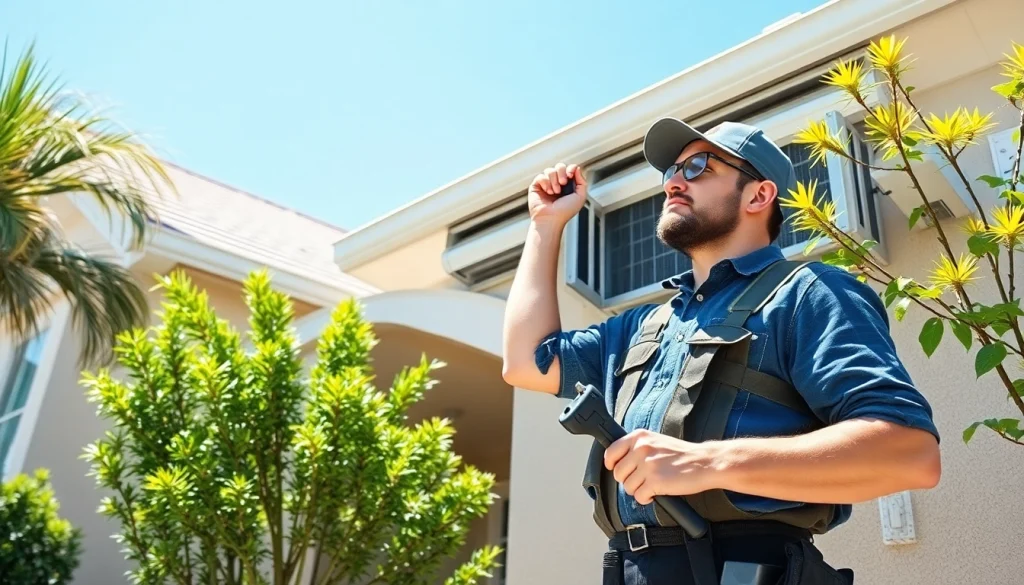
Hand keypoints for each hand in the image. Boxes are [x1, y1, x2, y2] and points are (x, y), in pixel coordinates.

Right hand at [528, 162, 587, 227]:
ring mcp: (546, 184)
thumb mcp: (580, 197)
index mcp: (568, 185)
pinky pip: (540, 176)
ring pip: (549, 170)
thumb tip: (576, 168)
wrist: (551, 219)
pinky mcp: (536, 186)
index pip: (569, 169)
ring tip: (555, 192)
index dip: (570, 168)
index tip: (570, 175)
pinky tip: (548, 192)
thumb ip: (582, 181)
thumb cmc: (566, 211)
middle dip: (562, 172)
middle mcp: (557, 183)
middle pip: (560, 166)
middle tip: (563, 183)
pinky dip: (545, 183)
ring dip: (554, 180)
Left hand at [604, 429, 719, 505]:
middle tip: (642, 480)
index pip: (611, 452)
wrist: (704, 462)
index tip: (615, 469)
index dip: (611, 464)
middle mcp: (641, 449)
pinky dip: (646, 499)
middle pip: (618, 473)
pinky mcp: (655, 481)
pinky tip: (656, 493)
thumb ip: (637, 447)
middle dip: (628, 480)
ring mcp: (648, 465)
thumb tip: (617, 461)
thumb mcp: (656, 441)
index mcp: (639, 437)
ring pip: (627, 487)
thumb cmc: (682, 454)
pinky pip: (639, 497)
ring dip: (638, 490)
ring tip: (652, 485)